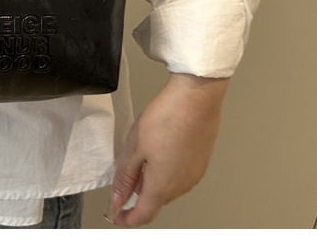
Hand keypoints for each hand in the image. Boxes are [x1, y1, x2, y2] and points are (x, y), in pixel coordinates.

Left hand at [107, 72, 228, 226]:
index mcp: (162, 186)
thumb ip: (124, 177)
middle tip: (125, 175)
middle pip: (155, 201)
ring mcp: (194, 175)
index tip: (115, 214)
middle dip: (138, 194)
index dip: (126, 218)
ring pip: (168, 188)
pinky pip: (179, 175)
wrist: (195, 99)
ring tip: (142, 156)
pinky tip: (160, 149)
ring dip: (152, 181)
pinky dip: (166, 170)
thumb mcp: (134, 147)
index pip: (143, 215)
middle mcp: (181, 186)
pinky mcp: (201, 162)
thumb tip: (117, 200)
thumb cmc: (166, 118)